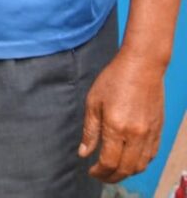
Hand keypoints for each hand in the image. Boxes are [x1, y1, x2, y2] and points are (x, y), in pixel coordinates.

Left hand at [78, 50, 164, 181]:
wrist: (142, 66)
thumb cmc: (114, 80)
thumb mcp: (93, 102)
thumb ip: (89, 130)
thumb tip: (84, 153)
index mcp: (116, 127)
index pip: (109, 162)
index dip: (99, 171)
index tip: (91, 171)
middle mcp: (136, 134)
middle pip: (125, 169)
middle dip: (111, 177)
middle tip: (100, 175)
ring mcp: (150, 133)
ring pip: (140, 166)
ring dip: (126, 173)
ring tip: (113, 171)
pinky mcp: (158, 130)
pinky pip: (151, 156)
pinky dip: (140, 163)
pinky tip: (129, 160)